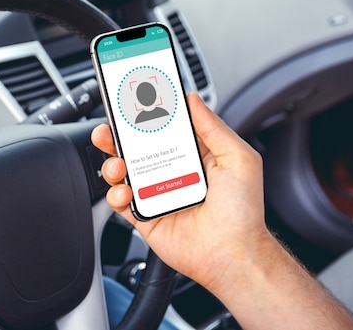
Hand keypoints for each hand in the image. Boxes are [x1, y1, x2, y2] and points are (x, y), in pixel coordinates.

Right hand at [91, 93, 269, 290]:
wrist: (233, 253)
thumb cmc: (242, 211)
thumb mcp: (238, 158)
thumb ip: (213, 127)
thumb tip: (192, 100)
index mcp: (191, 155)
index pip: (162, 127)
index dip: (145, 114)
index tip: (132, 101)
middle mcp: (170, 172)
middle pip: (135, 147)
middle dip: (117, 135)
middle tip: (109, 129)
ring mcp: (155, 193)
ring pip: (122, 171)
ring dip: (112, 163)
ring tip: (119, 165)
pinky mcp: (144, 216)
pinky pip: (120, 201)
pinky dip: (116, 194)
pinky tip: (126, 193)